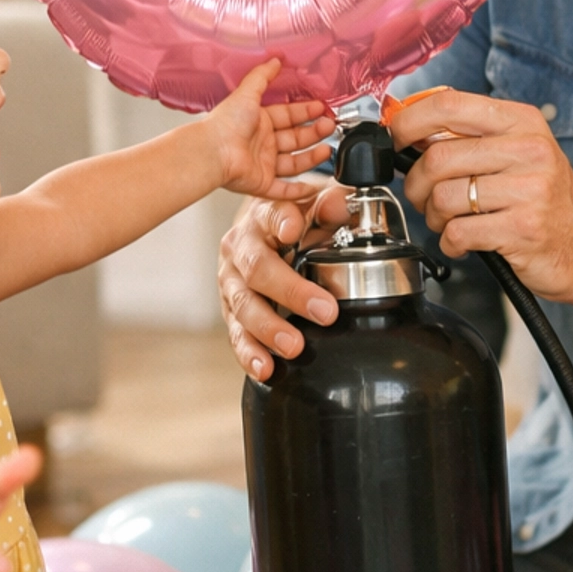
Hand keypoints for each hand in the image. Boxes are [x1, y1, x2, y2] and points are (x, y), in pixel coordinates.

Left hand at [203, 57, 334, 197]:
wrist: (214, 151)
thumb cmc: (225, 124)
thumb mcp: (247, 92)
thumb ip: (262, 76)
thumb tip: (275, 59)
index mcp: (258, 121)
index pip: (288, 116)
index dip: (305, 111)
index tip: (322, 107)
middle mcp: (261, 143)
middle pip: (295, 139)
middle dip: (314, 132)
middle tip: (329, 125)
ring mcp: (262, 164)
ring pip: (294, 163)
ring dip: (312, 157)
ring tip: (327, 149)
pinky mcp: (262, 183)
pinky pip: (284, 189)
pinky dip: (299, 190)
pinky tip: (313, 185)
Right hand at [218, 179, 348, 378]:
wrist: (267, 230)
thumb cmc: (295, 218)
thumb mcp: (316, 203)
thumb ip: (333, 203)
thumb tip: (342, 205)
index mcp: (264, 216)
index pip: (272, 214)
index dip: (282, 221)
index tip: (293, 230)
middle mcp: (241, 247)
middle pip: (257, 269)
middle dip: (290, 292)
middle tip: (324, 312)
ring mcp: (231, 281)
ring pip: (243, 305)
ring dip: (268, 329)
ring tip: (293, 346)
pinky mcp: (230, 310)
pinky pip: (236, 333)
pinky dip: (249, 352)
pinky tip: (264, 368)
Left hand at [389, 86, 572, 301]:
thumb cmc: (546, 202)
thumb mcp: (519, 153)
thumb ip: (470, 136)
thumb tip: (408, 124)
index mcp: (522, 122)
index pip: (448, 105)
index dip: (408, 122)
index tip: (394, 138)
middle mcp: (529, 150)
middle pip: (438, 156)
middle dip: (417, 185)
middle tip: (424, 198)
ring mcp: (530, 189)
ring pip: (443, 197)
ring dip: (434, 217)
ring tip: (450, 222)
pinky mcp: (523, 229)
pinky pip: (459, 233)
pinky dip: (451, 243)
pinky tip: (466, 243)